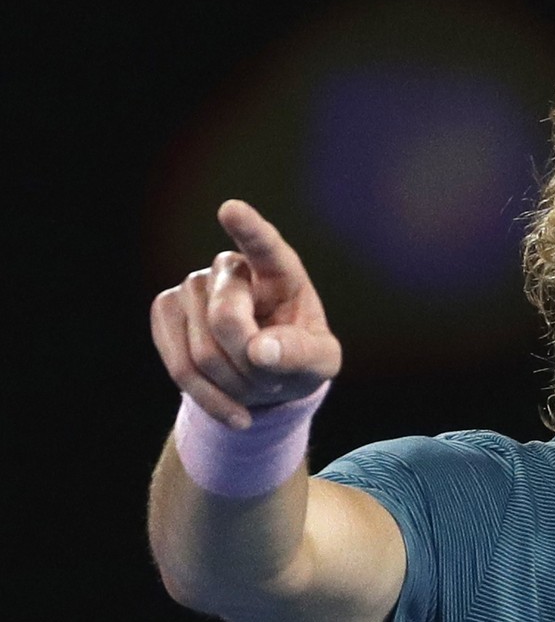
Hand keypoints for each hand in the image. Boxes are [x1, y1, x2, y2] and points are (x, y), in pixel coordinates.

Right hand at [150, 201, 341, 428]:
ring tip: (256, 383)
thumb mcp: (321, 362)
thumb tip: (261, 351)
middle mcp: (230, 268)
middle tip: (276, 378)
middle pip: (227, 321)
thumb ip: (303, 355)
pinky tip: (236, 410)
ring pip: (203, 354)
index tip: (231, 210)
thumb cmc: (299, 356)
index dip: (248, 229)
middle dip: (253, 365)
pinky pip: (180, 369)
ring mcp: (192, 286)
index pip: (264, 246)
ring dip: (236, 386)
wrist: (265, 375)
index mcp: (279, 269)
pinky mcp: (164, 311)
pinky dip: (212, 400)